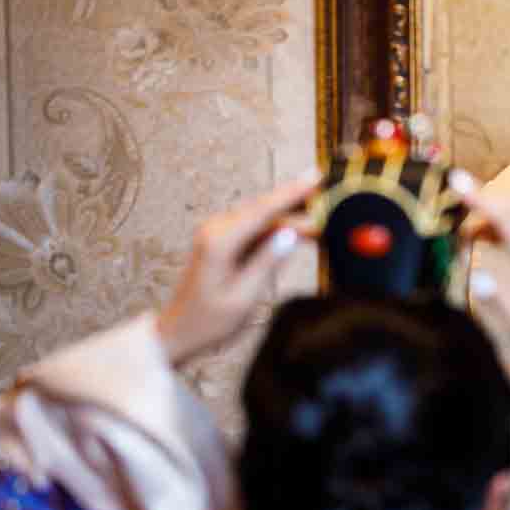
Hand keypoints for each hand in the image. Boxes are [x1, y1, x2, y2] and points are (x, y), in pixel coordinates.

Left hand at [157, 171, 319, 366]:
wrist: (179, 331)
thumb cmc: (209, 321)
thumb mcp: (244, 297)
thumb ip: (267, 263)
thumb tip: (291, 235)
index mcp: (220, 242)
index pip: (264, 210)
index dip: (293, 192)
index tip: (317, 178)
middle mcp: (216, 230)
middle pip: (265, 209)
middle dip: (298, 201)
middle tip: (330, 196)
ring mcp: (218, 233)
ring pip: (262, 217)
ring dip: (291, 216)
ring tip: (322, 217)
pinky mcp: (223, 241)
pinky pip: (255, 228)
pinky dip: (278, 228)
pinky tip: (299, 231)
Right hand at [455, 181, 509, 364]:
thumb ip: (503, 302)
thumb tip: (475, 275)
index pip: (507, 218)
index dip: (479, 197)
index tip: (455, 180)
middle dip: (481, 197)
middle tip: (450, 198)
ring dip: (493, 210)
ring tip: (464, 226)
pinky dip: (506, 221)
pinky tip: (490, 236)